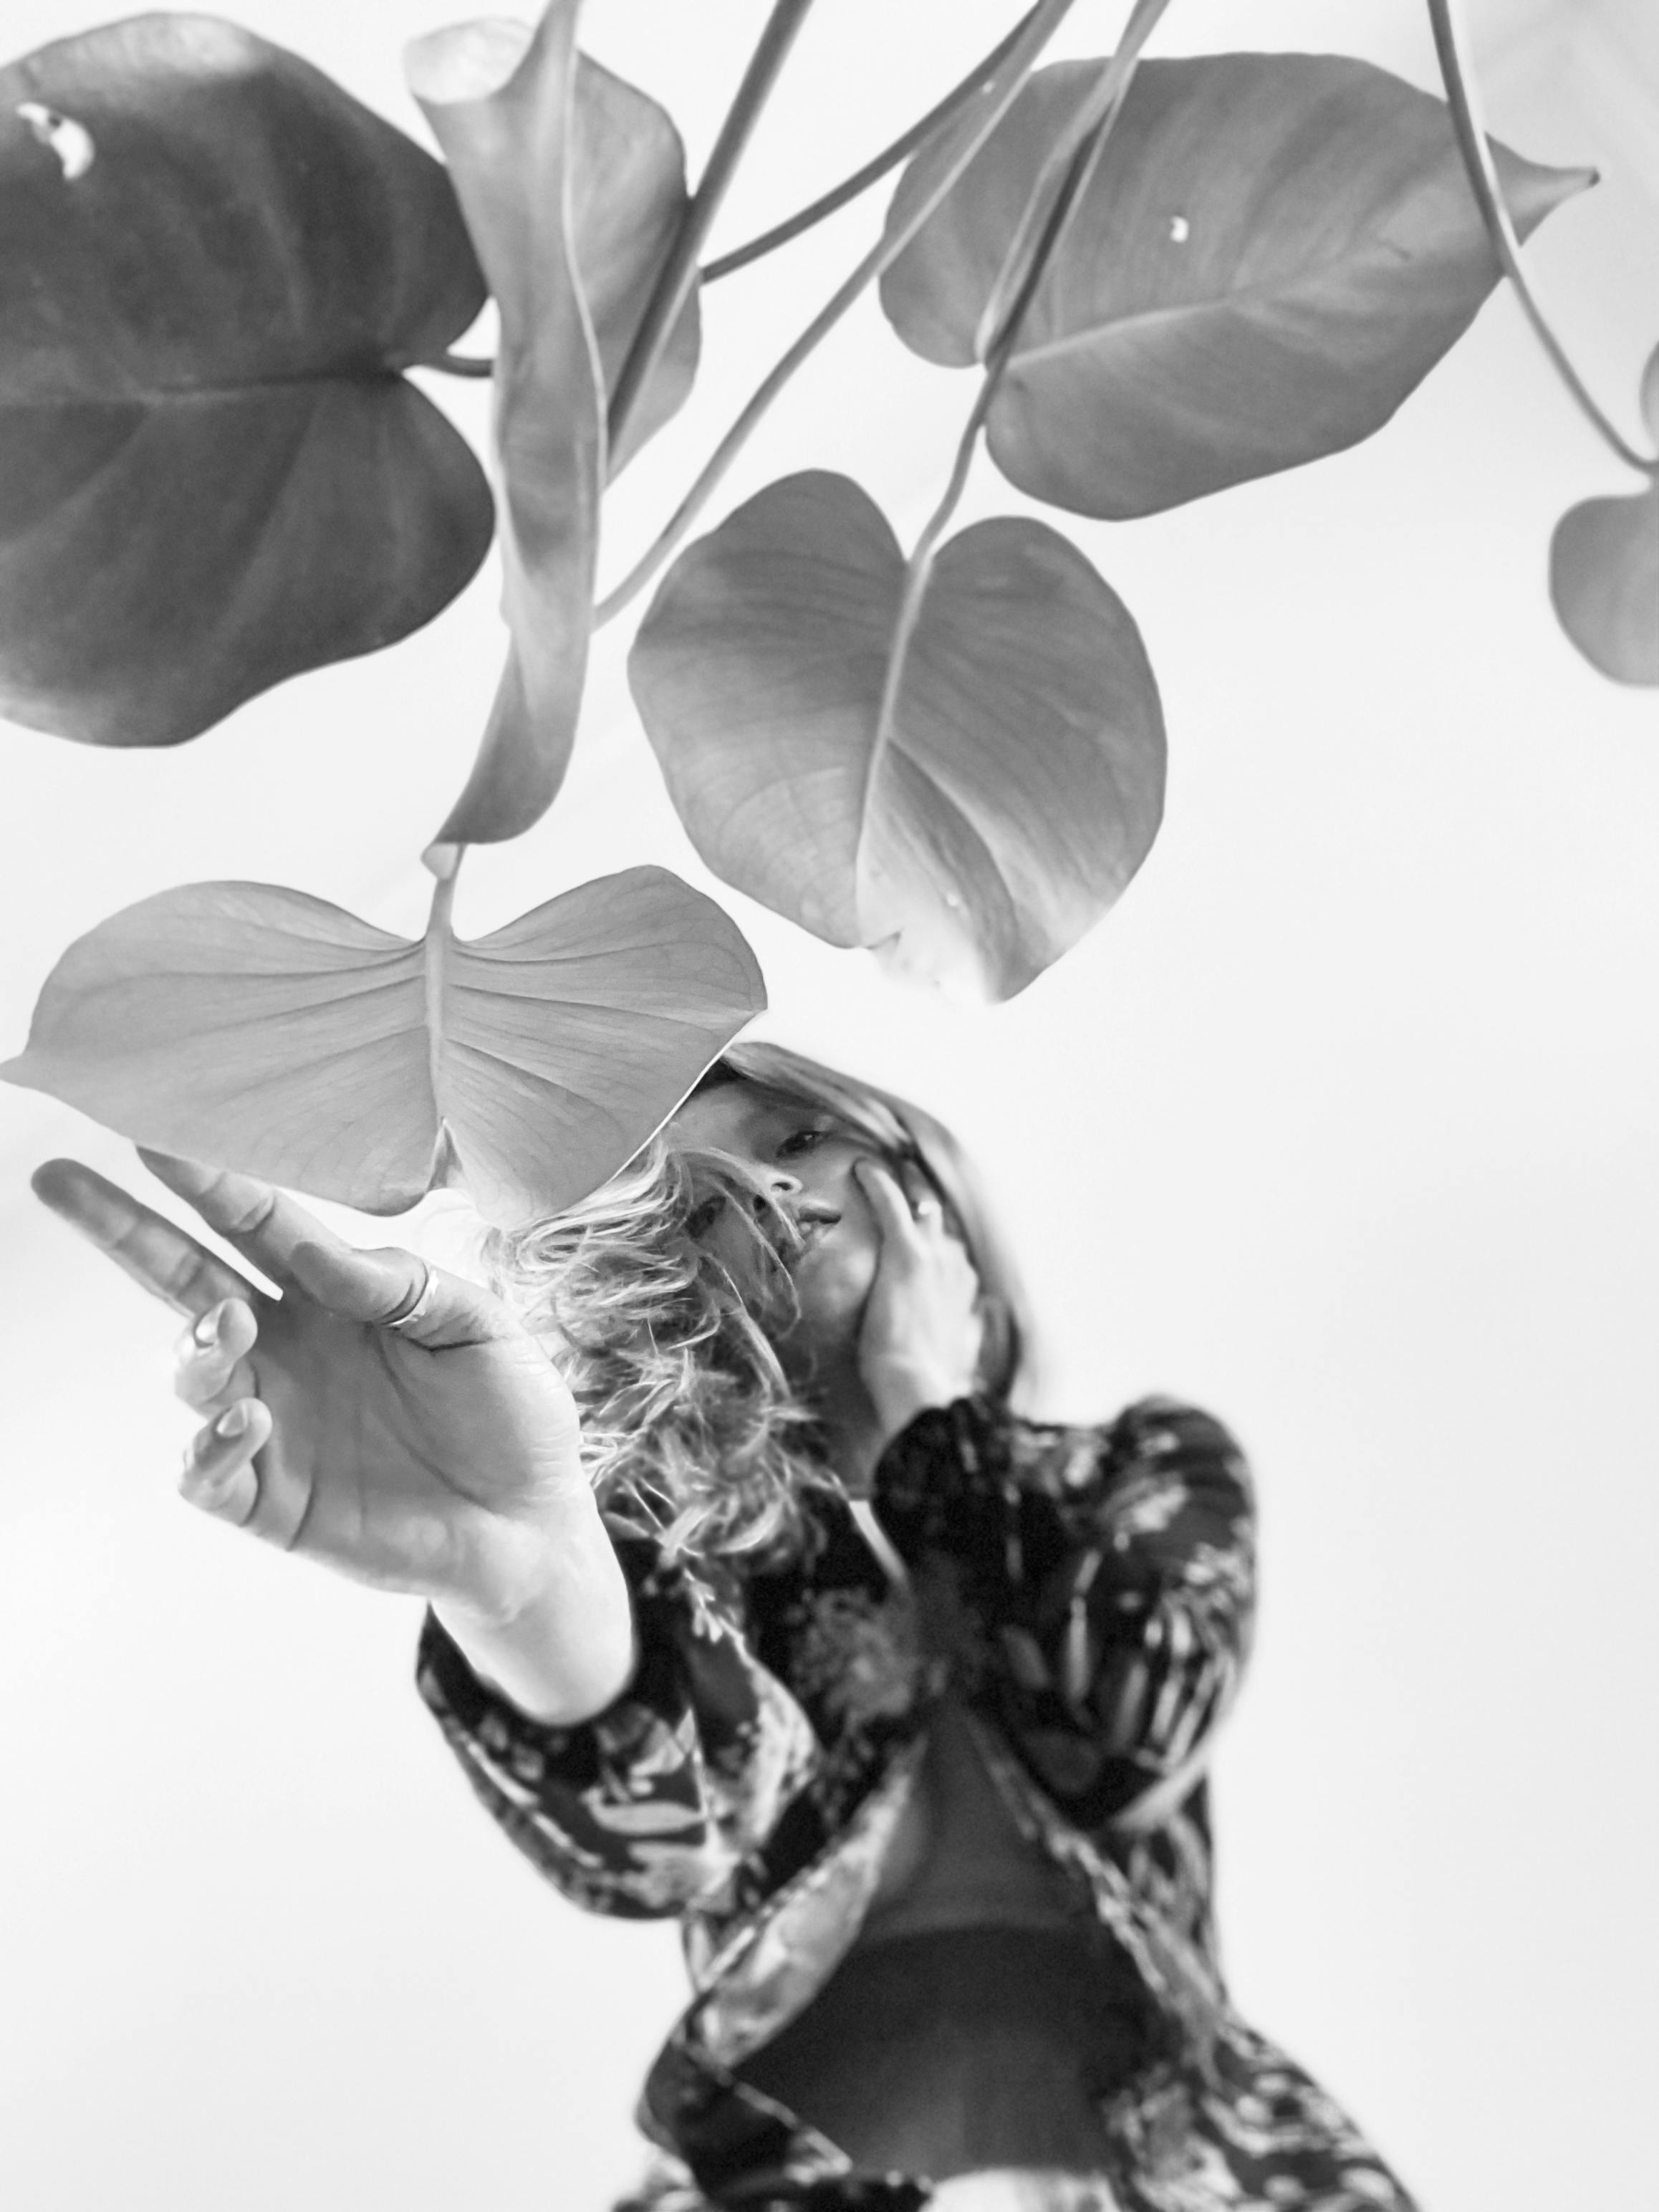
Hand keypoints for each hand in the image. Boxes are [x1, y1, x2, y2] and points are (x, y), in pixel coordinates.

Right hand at [32, 1153, 586, 1628]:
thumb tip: (311, 1250)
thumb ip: (400, 1284)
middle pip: (185, 1280)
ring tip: (229, 1326)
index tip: (154, 1134)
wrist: (534, 1522)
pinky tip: (250, 1423)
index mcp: (334, 1294)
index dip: (207, 1182)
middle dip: (123, 1230)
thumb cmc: (512, 1412)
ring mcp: (272, 1422)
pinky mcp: (272, 1500)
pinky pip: (206, 1473)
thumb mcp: (478, 1326)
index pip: (254, 1225)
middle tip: (62, 1183)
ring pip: (189, 1372)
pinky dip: (208, 1446)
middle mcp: (288, 1349)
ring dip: (193, 1345)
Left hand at [853, 1158, 983, 1442]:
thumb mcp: (958, 1356)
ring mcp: (934, 1258)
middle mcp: (957, 1267)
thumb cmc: (930, 1384)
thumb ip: (967, 1335)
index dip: (933, 1238)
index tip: (918, 1228)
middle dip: (922, 1199)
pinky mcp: (907, 1254)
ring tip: (879, 1167)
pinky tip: (861, 1168)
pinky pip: (892, 1204)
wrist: (920, 1389)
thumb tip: (974, 1328)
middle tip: (902, 1180)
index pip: (951, 1252)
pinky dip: (877, 1184)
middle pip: (939, 1221)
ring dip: (901, 1186)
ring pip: (919, 1204)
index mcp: (966, 1290)